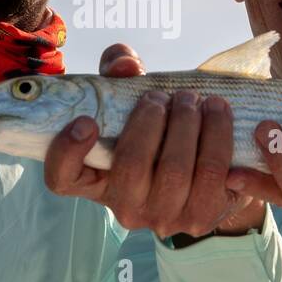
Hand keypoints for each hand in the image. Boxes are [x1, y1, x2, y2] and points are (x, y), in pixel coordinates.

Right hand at [43, 44, 265, 239]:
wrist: (208, 170)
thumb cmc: (156, 130)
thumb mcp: (130, 99)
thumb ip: (119, 72)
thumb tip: (125, 64)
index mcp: (95, 181)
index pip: (62, 180)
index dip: (68, 153)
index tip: (86, 120)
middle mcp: (125, 208)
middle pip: (131, 167)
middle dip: (151, 121)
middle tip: (164, 96)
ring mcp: (163, 217)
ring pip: (175, 170)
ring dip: (187, 124)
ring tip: (193, 99)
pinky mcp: (203, 216)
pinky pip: (212, 173)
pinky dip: (217, 135)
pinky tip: (218, 112)